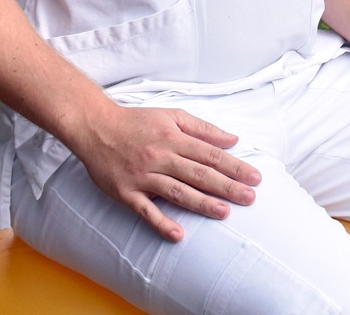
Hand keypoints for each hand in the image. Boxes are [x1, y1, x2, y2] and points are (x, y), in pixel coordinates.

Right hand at [64, 102, 262, 241]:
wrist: (95, 127)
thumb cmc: (136, 122)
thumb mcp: (171, 116)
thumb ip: (202, 128)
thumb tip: (232, 139)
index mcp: (173, 138)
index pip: (210, 155)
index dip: (234, 166)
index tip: (254, 177)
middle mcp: (160, 157)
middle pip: (199, 174)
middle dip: (226, 186)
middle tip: (250, 197)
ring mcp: (143, 176)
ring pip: (177, 192)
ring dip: (201, 203)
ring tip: (224, 212)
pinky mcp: (126, 192)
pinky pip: (145, 210)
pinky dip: (161, 223)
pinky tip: (178, 234)